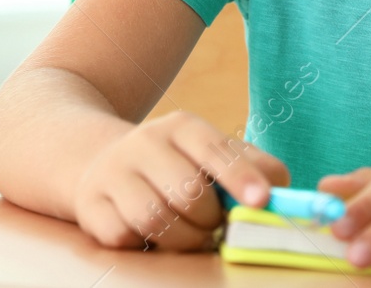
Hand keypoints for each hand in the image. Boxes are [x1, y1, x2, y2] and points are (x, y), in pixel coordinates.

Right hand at [71, 110, 289, 251]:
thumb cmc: (175, 165)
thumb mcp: (212, 153)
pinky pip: (124, 236)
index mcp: (182, 126)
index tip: (261, 201)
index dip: (241, 177)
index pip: (215, 149)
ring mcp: (113, 173)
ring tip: (191, 235)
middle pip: (189, 192)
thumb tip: (279, 193)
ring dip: (183, 238)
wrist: (102, 162)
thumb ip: (252, 168)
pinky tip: (151, 234)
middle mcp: (145, 142)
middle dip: (211, 220)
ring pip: (156, 219)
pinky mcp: (91, 205)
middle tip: (215, 227)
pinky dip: (145, 244)